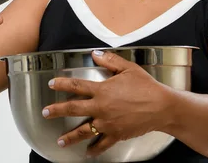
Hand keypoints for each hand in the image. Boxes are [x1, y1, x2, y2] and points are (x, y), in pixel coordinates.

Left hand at [42, 50, 172, 156]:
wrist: (162, 107)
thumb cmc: (146, 86)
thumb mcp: (128, 68)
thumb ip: (110, 61)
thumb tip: (95, 54)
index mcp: (102, 90)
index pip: (76, 86)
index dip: (62, 84)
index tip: (52, 84)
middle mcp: (101, 107)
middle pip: (74, 109)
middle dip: (57, 111)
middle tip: (45, 113)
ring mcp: (108, 123)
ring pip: (84, 131)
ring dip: (70, 136)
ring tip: (60, 141)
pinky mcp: (116, 134)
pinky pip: (103, 144)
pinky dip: (94, 149)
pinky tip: (87, 153)